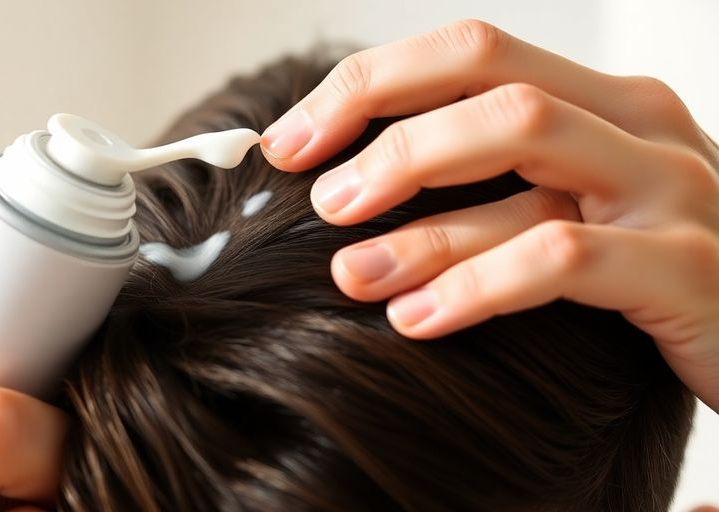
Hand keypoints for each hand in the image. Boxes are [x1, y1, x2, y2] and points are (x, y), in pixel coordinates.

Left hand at [261, 20, 718, 411]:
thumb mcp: (573, 209)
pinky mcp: (688, 269)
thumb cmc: (650, 272)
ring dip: (419, 216)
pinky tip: (418, 318)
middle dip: (386, 132)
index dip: (367, 86)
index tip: (288, 141)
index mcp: (600, 102)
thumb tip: (353, 191)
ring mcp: (669, 190)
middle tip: (316, 196)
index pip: (467, 55)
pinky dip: (478, 284)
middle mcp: (635, 126)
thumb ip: (489, 188)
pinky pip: (564, 257)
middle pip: (490, 83)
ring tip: (349, 270)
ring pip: (525, 149)